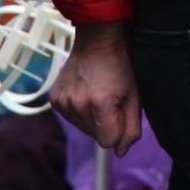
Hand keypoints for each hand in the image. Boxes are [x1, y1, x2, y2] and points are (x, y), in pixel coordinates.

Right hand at [50, 23, 141, 154]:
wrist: (97, 38)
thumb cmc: (120, 64)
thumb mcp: (135, 95)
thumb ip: (131, 128)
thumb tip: (121, 151)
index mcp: (100, 104)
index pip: (109, 142)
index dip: (118, 128)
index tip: (120, 109)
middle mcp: (77, 105)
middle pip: (95, 136)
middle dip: (106, 122)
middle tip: (110, 97)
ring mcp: (63, 101)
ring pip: (83, 128)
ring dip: (92, 117)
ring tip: (98, 93)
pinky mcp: (54, 98)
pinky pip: (70, 117)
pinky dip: (79, 109)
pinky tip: (86, 92)